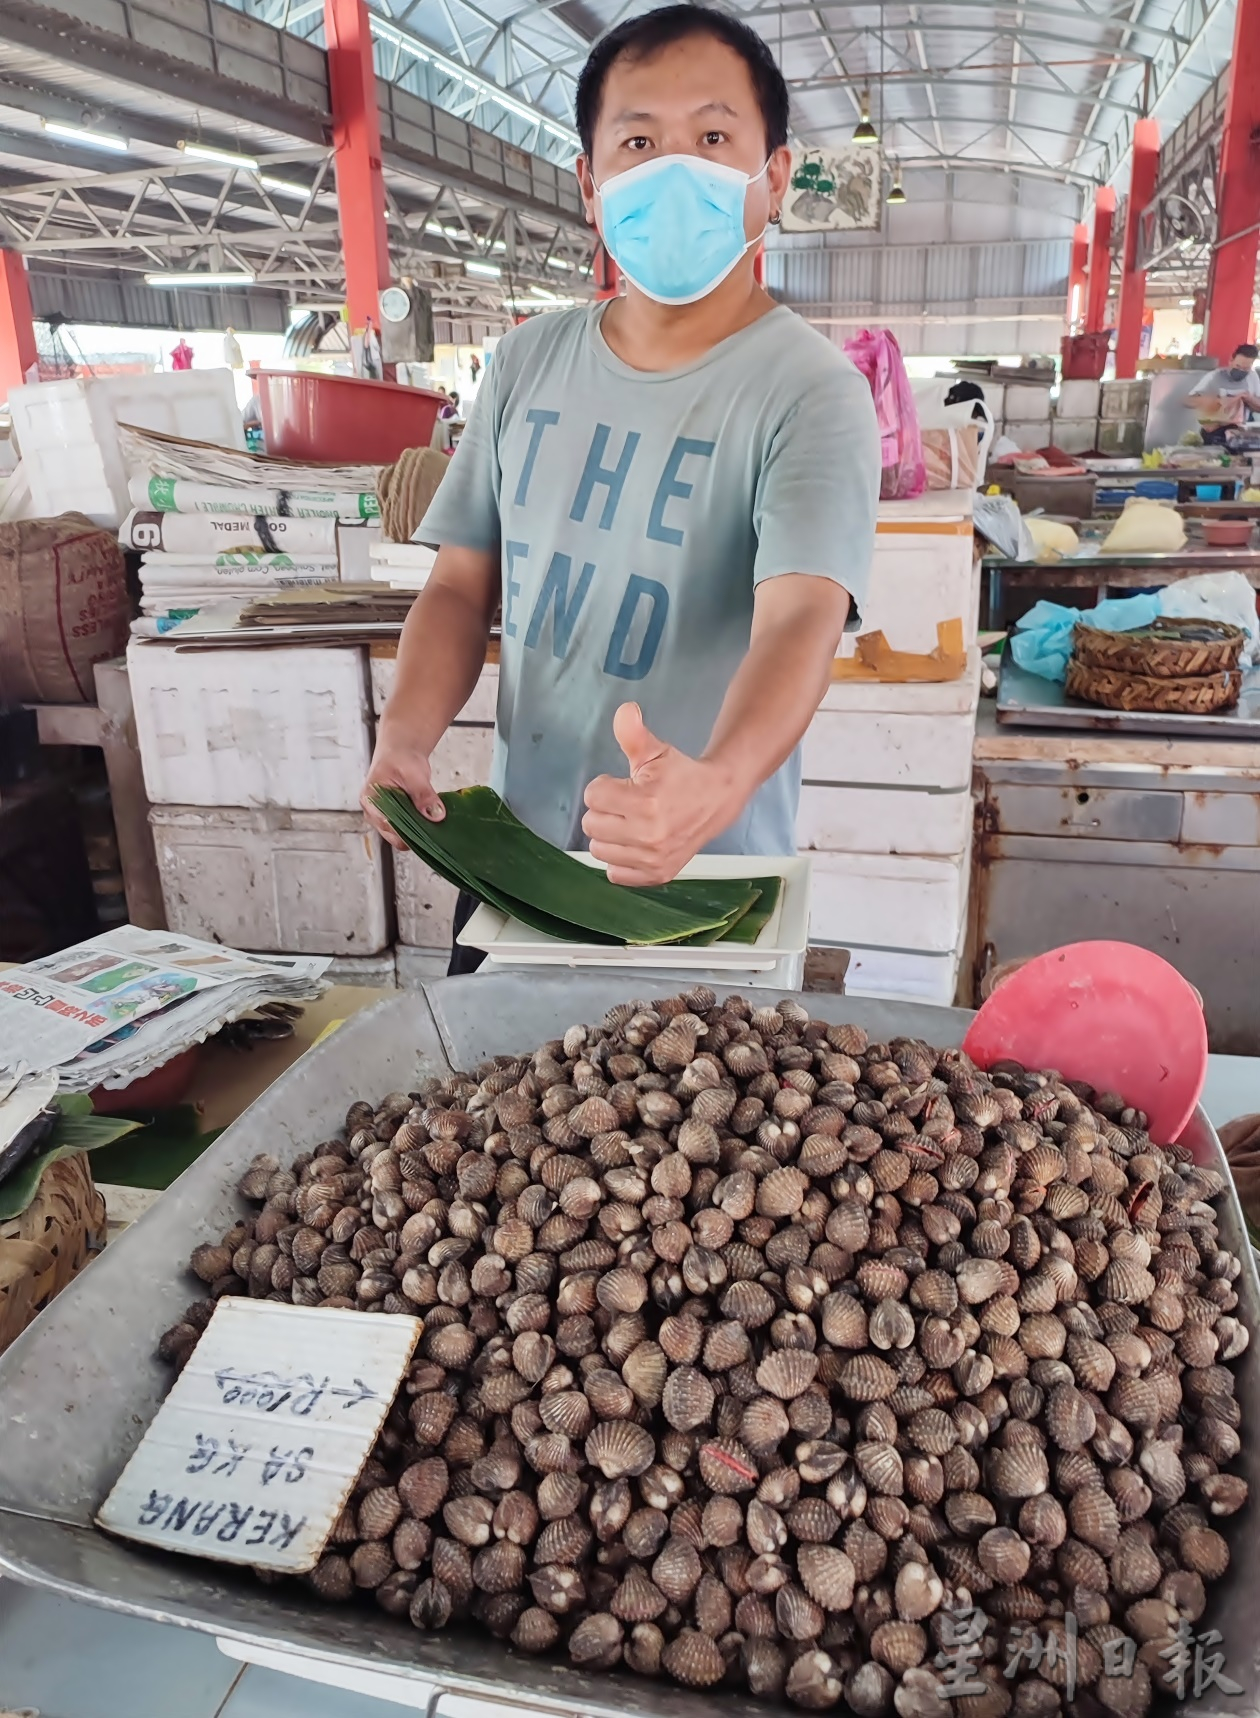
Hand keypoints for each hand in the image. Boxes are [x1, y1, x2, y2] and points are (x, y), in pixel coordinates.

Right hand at [361, 728, 443, 850]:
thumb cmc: (400, 758)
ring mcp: (383, 817)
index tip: (425, 834)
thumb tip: (435, 814)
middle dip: (413, 834)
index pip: (386, 826)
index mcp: (370, 801)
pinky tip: (430, 823)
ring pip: (400, 835)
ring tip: (432, 826)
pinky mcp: (395, 818)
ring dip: (416, 832)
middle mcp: (373, 813)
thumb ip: (424, 795)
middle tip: (433, 830)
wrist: (401, 752)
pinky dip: (418, 827)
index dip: (406, 832)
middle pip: (393, 835)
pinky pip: (406, 830)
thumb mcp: (414, 774)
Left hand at [582, 703, 742, 885]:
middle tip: (627, 804)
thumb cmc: (681, 775)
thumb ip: (633, 733)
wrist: (716, 800)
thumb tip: (624, 711)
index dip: (604, 787)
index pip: (592, 796)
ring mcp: (653, 858)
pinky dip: (620, 859)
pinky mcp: (657, 874)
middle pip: (591, 824)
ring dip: (609, 836)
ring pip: (598, 850)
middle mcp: (649, 834)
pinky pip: (615, 873)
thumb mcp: (656, 750)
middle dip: (605, 810)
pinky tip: (634, 844)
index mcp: (646, 802)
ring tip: (631, 823)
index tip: (624, 785)